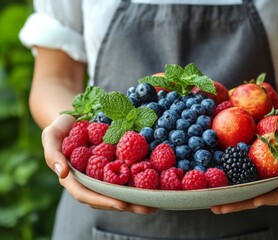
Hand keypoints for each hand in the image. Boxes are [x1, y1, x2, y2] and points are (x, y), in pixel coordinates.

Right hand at [42, 114, 156, 213]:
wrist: (74, 119)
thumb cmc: (60, 128)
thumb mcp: (50, 136)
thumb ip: (53, 154)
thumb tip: (62, 173)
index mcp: (72, 178)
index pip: (87, 194)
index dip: (104, 201)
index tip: (122, 204)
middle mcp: (88, 181)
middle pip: (107, 198)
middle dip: (128, 205)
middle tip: (149, 207)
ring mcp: (101, 175)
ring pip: (118, 191)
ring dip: (136, 198)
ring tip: (156, 201)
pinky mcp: (111, 167)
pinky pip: (124, 177)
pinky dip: (138, 182)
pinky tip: (154, 184)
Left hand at [211, 109, 277, 213]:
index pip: (277, 192)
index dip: (267, 198)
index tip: (254, 201)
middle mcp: (270, 175)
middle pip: (253, 194)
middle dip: (237, 203)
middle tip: (218, 208)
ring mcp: (257, 168)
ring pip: (241, 185)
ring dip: (225, 194)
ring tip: (209, 200)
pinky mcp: (246, 158)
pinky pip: (234, 168)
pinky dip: (223, 174)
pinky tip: (209, 177)